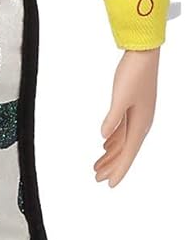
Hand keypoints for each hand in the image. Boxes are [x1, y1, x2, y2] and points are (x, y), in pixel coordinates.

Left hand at [94, 49, 159, 187]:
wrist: (143, 54)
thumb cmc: (134, 74)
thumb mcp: (121, 97)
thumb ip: (113, 119)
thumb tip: (104, 138)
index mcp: (141, 123)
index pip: (128, 154)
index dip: (119, 170)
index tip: (109, 185)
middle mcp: (141, 123)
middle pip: (125, 151)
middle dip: (112, 166)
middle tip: (96, 178)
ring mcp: (138, 115)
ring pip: (123, 142)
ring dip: (111, 155)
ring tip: (96, 165)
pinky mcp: (133, 107)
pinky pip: (123, 130)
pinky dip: (114, 140)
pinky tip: (106, 145)